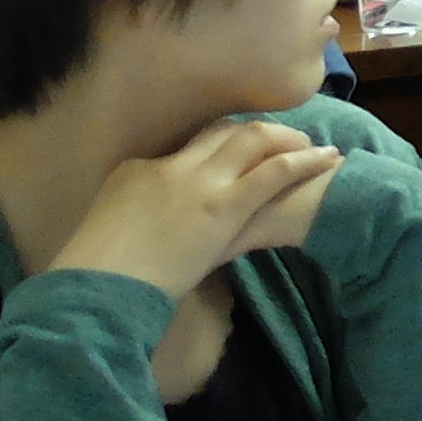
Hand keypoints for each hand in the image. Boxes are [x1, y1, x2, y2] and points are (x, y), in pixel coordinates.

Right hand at [48, 117, 339, 312]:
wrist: (97, 289)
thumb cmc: (96, 279)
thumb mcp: (108, 238)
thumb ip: (133, 224)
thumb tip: (145, 235)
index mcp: (135, 171)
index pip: (184, 149)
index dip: (215, 147)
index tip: (233, 155)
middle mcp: (170, 166)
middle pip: (220, 131)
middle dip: (253, 132)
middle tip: (279, 140)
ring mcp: (199, 182)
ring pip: (251, 139)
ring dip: (284, 138)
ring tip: (310, 144)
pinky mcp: (225, 205)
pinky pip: (273, 171)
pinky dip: (303, 161)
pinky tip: (325, 159)